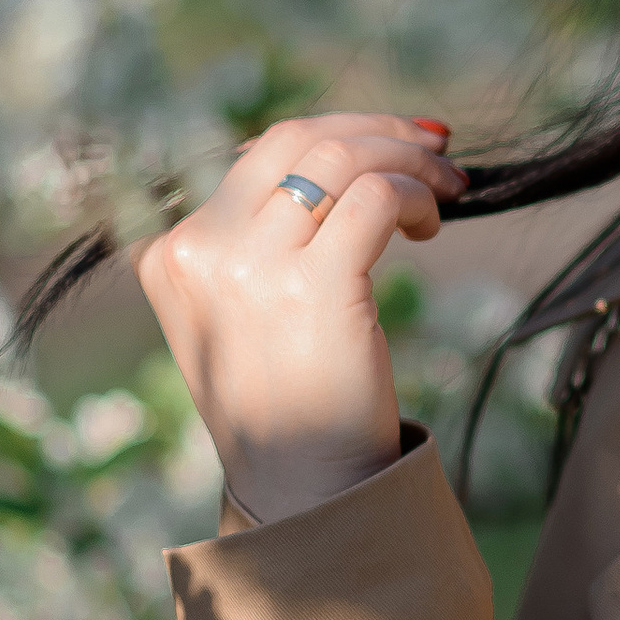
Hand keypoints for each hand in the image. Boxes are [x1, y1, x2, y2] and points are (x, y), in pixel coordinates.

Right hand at [135, 112, 467, 523]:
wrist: (300, 490)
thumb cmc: (287, 407)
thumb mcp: (242, 316)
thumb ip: (260, 243)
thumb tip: (337, 162)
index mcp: (173, 255)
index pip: (260, 154)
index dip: (336, 135)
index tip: (394, 141)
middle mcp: (200, 252)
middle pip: (297, 139)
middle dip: (377, 130)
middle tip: (434, 147)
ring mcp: (250, 268)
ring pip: (341, 159)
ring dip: (407, 161)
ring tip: (446, 190)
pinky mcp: (313, 287)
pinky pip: (375, 198)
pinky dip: (414, 195)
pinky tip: (431, 223)